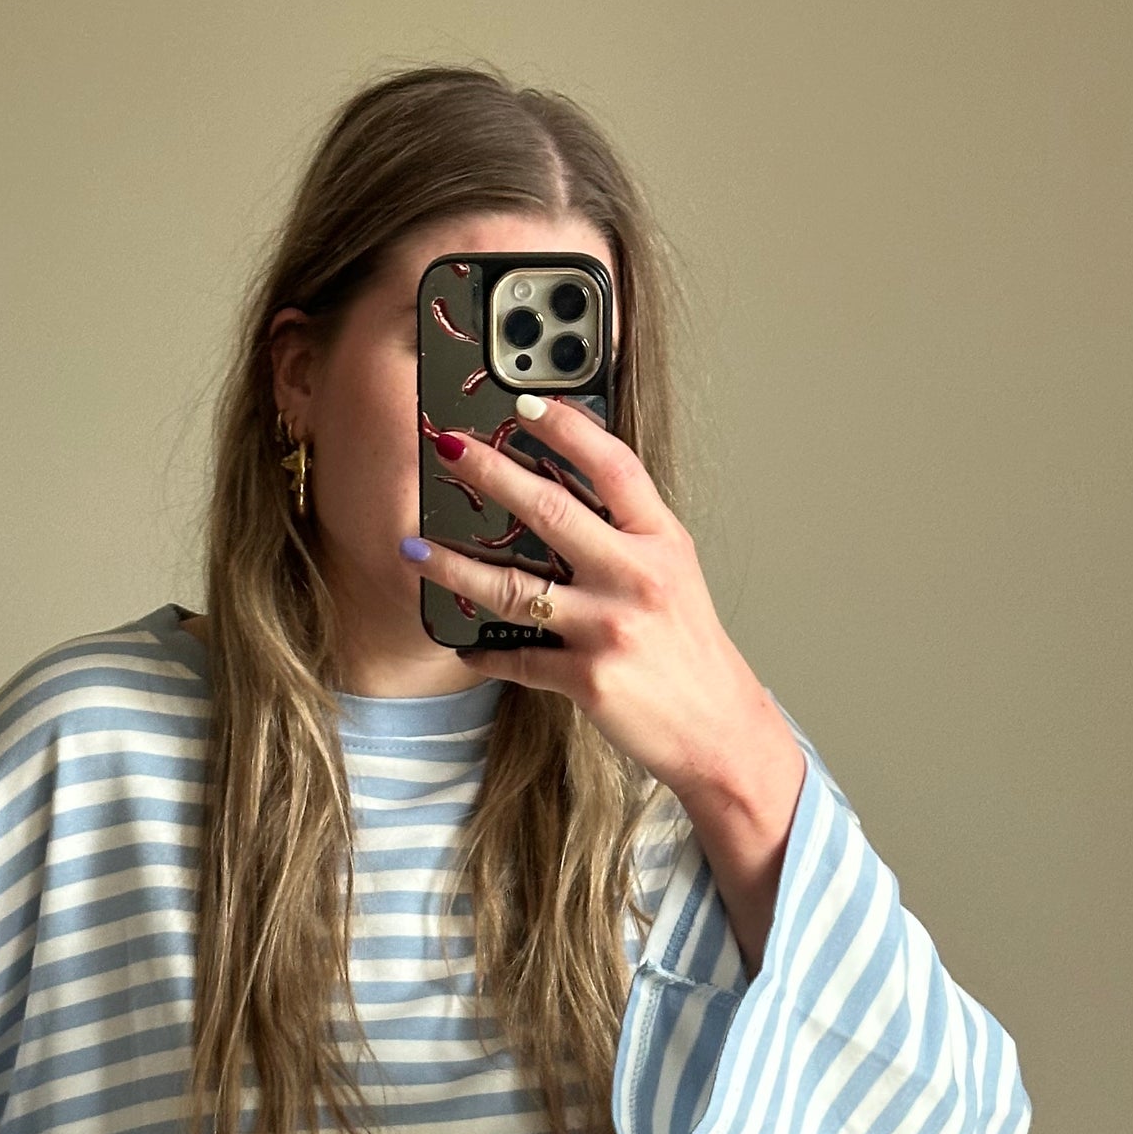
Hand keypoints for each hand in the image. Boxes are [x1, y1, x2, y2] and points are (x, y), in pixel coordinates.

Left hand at [402, 396, 799, 822]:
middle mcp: (638, 577)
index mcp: (662, 542)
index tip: (524, 404)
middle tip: (448, 451)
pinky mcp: (588, 678)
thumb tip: (561, 492)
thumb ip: (627, 533)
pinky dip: (483, 652)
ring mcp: (611, 628)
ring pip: (514, 586)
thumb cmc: (688, 649)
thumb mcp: (673, 574)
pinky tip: (461, 642)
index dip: (569, 429)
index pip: (614, 467)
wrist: (717, 729)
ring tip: (415, 549)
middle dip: (491, 475)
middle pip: (552, 510)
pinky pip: (517, 658)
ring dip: (454, 566)